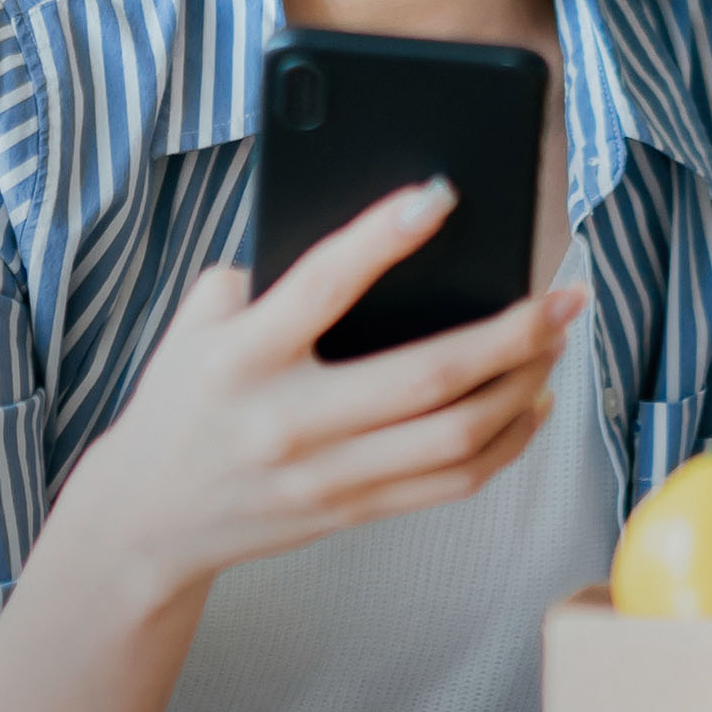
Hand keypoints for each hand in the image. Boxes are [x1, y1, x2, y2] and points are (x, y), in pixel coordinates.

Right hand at [65, 178, 585, 603]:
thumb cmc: (183, 397)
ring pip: (456, 436)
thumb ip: (265, 278)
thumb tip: (374, 240)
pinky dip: (506, 441)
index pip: (324, 284)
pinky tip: (531, 402)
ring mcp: (326, 475)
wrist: (147, 517)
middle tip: (564, 294)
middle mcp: (289, 419)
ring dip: (523, 384)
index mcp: (243, 355)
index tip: (442, 194)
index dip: (385, 235)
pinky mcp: (352, 512)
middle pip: (427, 376)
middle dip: (512, 330)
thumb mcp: (198, 324)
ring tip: (557, 341)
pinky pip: (451, 482)